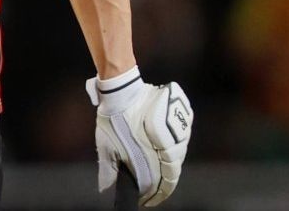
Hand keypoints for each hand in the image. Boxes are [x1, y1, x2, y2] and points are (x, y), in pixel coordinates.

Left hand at [86, 67, 192, 206]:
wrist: (121, 88)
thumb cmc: (112, 117)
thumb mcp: (106, 144)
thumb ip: (108, 168)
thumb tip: (104, 188)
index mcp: (151, 152)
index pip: (163, 183)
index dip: (157, 194)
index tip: (149, 201)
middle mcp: (169, 143)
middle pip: (173, 171)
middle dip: (164, 180)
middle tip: (154, 186)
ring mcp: (179, 129)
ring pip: (180, 154)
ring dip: (170, 161)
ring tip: (157, 161)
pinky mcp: (184, 116)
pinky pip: (184, 136)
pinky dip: (176, 143)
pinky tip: (164, 144)